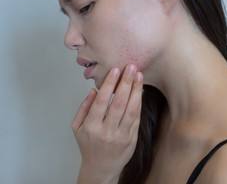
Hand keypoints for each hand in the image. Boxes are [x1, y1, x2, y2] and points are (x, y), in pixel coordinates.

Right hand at [72, 64, 142, 183]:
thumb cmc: (88, 145)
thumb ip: (84, 108)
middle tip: (131, 67)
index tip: (115, 70)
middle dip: (126, 83)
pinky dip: (139, 102)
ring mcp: (121, 136)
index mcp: (91, 127)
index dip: (109, 84)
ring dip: (136, 91)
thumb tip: (94, 91)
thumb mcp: (77, 128)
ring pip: (131, 110)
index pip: (101, 102)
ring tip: (139, 76)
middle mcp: (107, 132)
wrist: (101, 167)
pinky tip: (140, 90)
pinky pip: (137, 118)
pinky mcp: (132, 139)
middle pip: (118, 103)